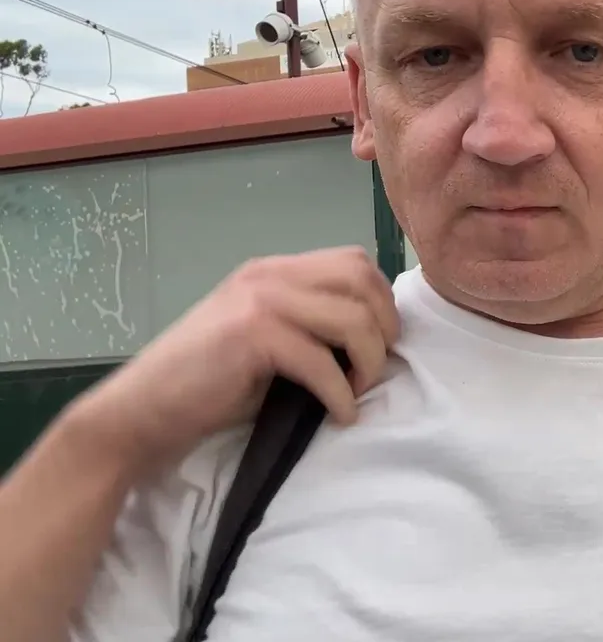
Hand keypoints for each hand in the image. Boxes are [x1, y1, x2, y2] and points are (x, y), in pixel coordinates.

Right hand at [74, 246, 399, 466]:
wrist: (141, 411)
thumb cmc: (206, 384)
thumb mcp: (265, 338)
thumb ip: (309, 322)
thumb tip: (372, 337)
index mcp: (274, 271)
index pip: (355, 263)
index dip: (382, 303)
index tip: (380, 345)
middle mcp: (269, 275)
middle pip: (363, 281)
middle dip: (385, 328)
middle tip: (375, 369)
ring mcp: (259, 301)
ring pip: (352, 319)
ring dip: (368, 363)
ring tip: (356, 393)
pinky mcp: (252, 335)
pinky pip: (323, 362)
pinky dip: (342, 395)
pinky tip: (339, 416)